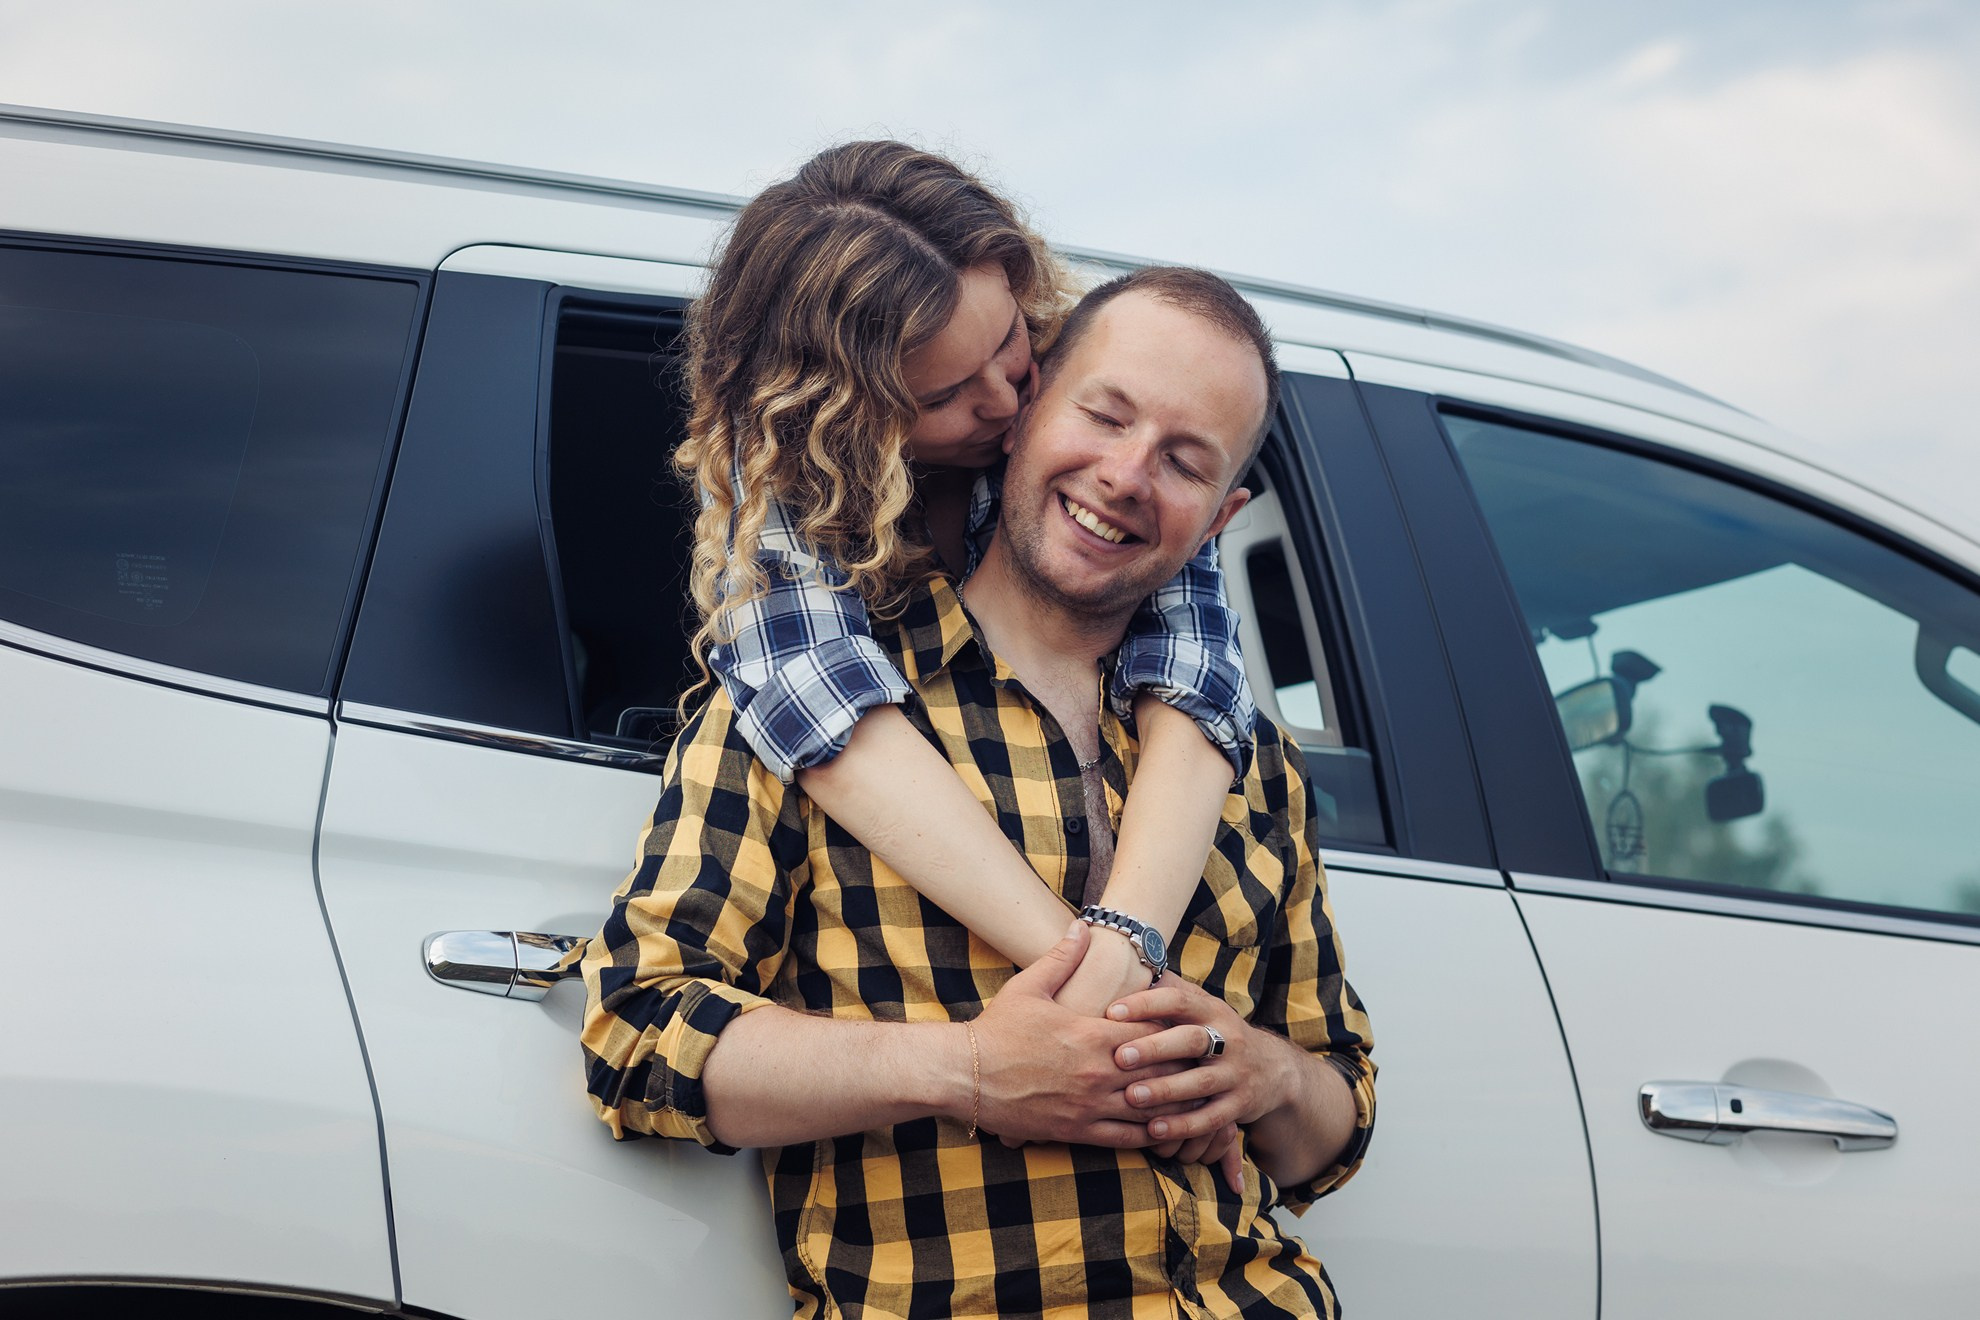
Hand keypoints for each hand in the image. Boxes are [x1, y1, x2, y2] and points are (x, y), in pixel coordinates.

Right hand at [969, 921, 1187, 1147]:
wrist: (965, 1075)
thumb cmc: (998, 1028)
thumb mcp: (1030, 986)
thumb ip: (1063, 957)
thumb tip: (1083, 926)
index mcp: (1093, 1035)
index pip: (1152, 1029)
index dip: (1172, 1026)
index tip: (1184, 1023)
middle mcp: (1099, 1072)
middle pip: (1161, 1069)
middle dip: (1183, 1065)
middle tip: (1202, 1061)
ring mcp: (1090, 1105)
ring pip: (1150, 1108)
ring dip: (1174, 1102)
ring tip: (1195, 1098)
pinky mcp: (1077, 1131)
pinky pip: (1125, 1137)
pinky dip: (1149, 1134)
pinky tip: (1162, 1130)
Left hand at [1107, 978, 1294, 1149]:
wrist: (1273, 1069)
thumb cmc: (1216, 1032)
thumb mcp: (1201, 1006)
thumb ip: (1169, 989)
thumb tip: (1130, 960)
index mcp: (1211, 1010)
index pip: (1179, 1001)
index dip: (1146, 1004)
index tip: (1111, 1011)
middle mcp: (1228, 1040)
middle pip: (1191, 1040)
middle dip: (1155, 1048)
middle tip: (1119, 1057)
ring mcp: (1236, 1075)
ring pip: (1200, 1084)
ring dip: (1165, 1091)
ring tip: (1132, 1097)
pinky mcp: (1239, 1106)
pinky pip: (1210, 1119)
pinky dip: (1183, 1126)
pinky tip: (1154, 1131)